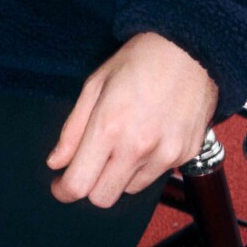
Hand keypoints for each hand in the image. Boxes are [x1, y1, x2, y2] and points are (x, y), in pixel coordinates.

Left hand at [46, 32, 218, 207]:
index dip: (64, 190)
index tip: (61, 185)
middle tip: (91, 163)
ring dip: (120, 174)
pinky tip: (150, 136)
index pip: (79, 184)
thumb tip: (56, 163)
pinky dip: (146, 165)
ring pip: (129, 189)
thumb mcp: (95, 84)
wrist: (191, 49)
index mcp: (109, 126)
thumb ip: (73, 129)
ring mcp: (165, 154)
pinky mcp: (185, 155)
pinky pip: (156, 176)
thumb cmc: (138, 60)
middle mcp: (137, 146)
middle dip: (91, 185)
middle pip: (103, 197)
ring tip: (126, 140)